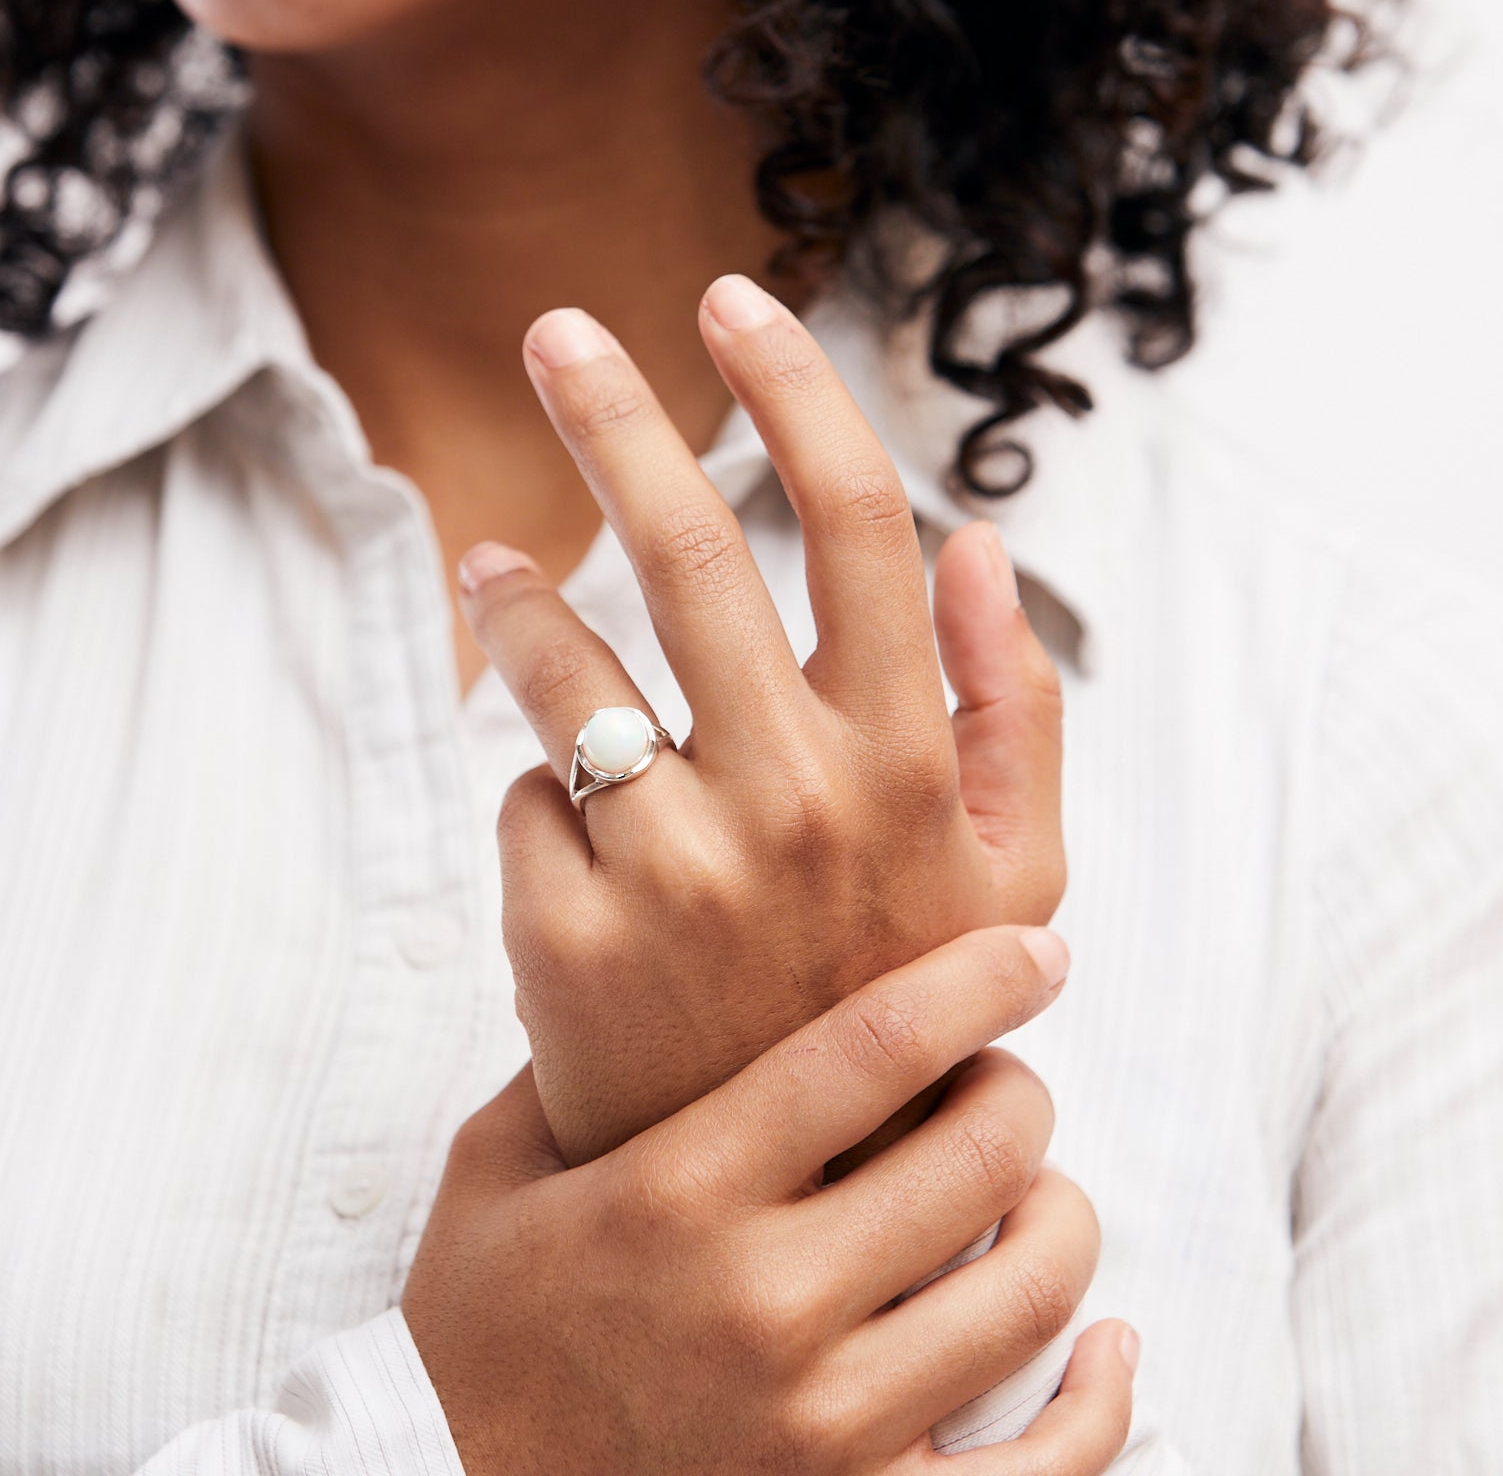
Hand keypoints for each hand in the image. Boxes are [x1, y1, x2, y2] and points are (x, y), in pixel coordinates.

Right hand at [406, 929, 1134, 1475]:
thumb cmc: (475, 1328)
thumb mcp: (495, 1168)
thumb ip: (576, 1056)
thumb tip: (646, 950)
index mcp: (679, 1190)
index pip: (874, 1049)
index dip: (977, 980)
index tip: (1037, 950)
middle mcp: (763, 1301)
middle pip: (977, 1156)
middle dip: (1021, 1090)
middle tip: (1005, 1077)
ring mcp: (820, 1426)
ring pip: (1028, 1293)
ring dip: (1060, 1218)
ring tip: (1035, 1191)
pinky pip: (1042, 1474)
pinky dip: (1101, 1406)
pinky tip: (1106, 1350)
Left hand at [462, 274, 1066, 1166]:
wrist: (798, 1200)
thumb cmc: (906, 1002)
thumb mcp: (1012, 871)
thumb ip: (1011, 702)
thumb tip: (975, 537)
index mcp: (907, 757)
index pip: (855, 520)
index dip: (791, 389)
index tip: (727, 301)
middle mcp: (796, 794)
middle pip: (692, 543)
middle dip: (610, 413)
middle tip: (554, 330)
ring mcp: (678, 867)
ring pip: (565, 659)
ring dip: (515, 593)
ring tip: (491, 568)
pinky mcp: (572, 938)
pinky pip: (528, 793)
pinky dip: (535, 776)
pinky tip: (554, 809)